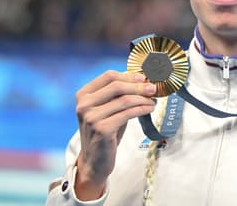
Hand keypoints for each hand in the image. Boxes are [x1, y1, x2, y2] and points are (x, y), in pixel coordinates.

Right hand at [73, 70, 155, 199]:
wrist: (95, 160)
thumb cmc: (105, 131)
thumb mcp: (108, 108)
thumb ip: (119, 94)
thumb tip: (143, 80)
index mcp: (83, 95)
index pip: (108, 76)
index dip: (128, 76)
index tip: (144, 78)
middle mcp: (84, 104)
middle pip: (117, 86)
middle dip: (138, 86)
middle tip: (153, 88)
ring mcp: (91, 117)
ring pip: (124, 100)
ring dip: (143, 99)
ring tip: (153, 101)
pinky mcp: (102, 129)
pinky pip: (128, 113)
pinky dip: (142, 109)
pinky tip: (149, 109)